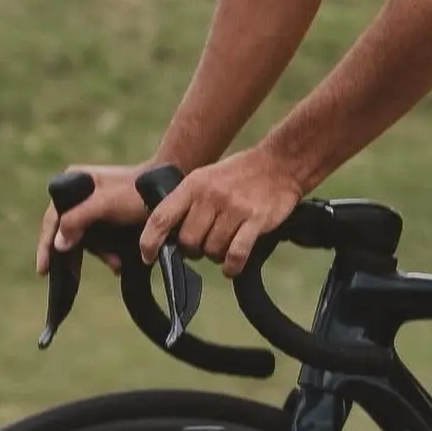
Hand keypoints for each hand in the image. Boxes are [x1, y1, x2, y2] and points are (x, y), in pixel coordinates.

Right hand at [36, 164, 150, 276]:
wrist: (170, 188)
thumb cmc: (139, 192)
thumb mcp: (106, 204)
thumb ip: (78, 219)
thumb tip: (58, 244)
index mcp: (76, 181)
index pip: (53, 217)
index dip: (46, 245)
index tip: (44, 270)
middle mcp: (82, 191)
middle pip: (69, 231)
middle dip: (78, 254)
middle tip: (76, 277)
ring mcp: (96, 203)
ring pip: (87, 237)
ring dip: (99, 254)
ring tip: (115, 264)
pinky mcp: (110, 214)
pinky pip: (101, 237)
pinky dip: (108, 251)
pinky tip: (118, 262)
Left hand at [139, 145, 303, 277]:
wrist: (282, 163)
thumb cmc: (240, 175)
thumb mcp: (207, 177)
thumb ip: (188, 203)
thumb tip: (167, 238)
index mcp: (194, 184)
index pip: (160, 218)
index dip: (149, 242)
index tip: (149, 258)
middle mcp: (211, 195)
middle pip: (187, 241)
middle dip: (193, 250)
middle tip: (206, 244)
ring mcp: (234, 207)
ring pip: (211, 250)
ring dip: (216, 256)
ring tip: (226, 245)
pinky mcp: (256, 219)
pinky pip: (235, 255)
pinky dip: (231, 267)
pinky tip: (232, 266)